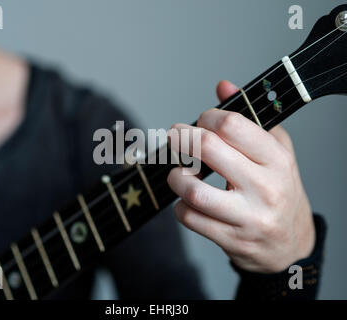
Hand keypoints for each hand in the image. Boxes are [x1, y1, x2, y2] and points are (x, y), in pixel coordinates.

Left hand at [167, 80, 315, 272]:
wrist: (290, 244)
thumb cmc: (280, 191)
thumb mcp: (275, 151)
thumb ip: (250, 117)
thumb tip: (222, 85)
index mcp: (277, 159)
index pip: (231, 125)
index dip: (206, 117)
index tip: (200, 121)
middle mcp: (265, 187)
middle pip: (208, 149)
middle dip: (182, 137)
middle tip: (175, 137)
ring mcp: (248, 217)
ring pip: (193, 190)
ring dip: (176, 176)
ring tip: (178, 173)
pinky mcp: (232, 240)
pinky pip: (190, 218)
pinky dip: (180, 207)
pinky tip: (187, 201)